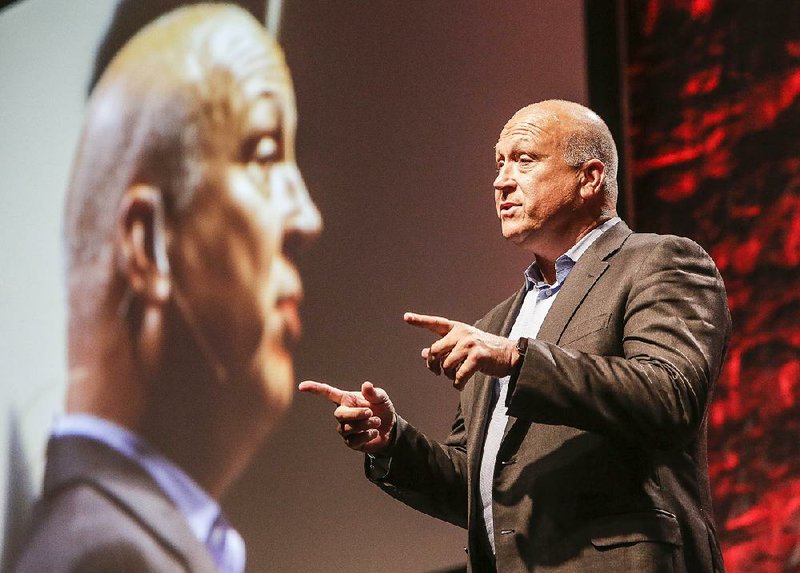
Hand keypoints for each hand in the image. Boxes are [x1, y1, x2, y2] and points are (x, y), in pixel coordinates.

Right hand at [298, 380, 395, 453]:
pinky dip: (366, 435)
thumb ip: (374, 393)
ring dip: (365, 424)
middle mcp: (343, 414)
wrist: (390, 428)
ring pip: (347, 428)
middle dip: (356, 414)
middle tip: (371, 412)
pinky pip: (353, 440)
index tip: (301, 386)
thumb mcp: (382, 398)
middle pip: (339, 414)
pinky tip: (374, 432)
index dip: (314, 389)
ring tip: (377, 422)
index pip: (327, 393)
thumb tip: (366, 385)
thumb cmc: (382, 409)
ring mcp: (345, 429)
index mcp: (347, 399)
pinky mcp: (351, 442)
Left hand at [404, 312, 519, 389]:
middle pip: (435, 350)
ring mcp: (470, 344)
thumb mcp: (464, 345)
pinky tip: (460, 384)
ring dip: (448, 375)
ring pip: (446, 364)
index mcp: (458, 328)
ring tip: (455, 377)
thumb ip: (445, 348)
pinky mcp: (477, 357)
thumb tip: (424, 353)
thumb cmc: (485, 351)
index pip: (436, 323)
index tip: (406, 317)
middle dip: (432, 365)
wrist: (510, 355)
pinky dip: (457, 383)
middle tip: (435, 372)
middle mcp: (462, 333)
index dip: (420, 321)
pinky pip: (458, 375)